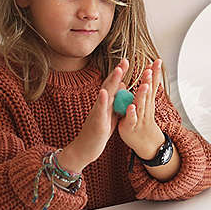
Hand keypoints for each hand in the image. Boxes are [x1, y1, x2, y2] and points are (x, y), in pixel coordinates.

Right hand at [58, 58, 126, 172]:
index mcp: (105, 105)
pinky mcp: (97, 123)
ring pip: (105, 95)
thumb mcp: (109, 115)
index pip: (113, 86)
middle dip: (117, 73)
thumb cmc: (97, 133)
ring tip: (118, 70)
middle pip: (109, 86)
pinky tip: (104, 92)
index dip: (119, 74)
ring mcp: (98, 113)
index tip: (126, 61)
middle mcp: (100, 106)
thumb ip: (115, 102)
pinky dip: (102, 101)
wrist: (84, 150)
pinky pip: (99, 111)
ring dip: (112, 82)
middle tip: (125, 60)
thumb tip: (122, 87)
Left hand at [118, 59, 165, 160]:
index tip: (158, 61)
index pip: (152, 84)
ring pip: (141, 104)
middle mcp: (145, 107)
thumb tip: (150, 73)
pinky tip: (131, 107)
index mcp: (147, 101)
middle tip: (151, 69)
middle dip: (149, 80)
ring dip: (142, 94)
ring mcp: (139, 117)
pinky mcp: (130, 126)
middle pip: (148, 92)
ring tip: (144, 85)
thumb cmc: (144, 120)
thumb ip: (147, 89)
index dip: (154, 73)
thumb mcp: (147, 103)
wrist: (145, 143)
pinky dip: (131, 113)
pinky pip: (131, 119)